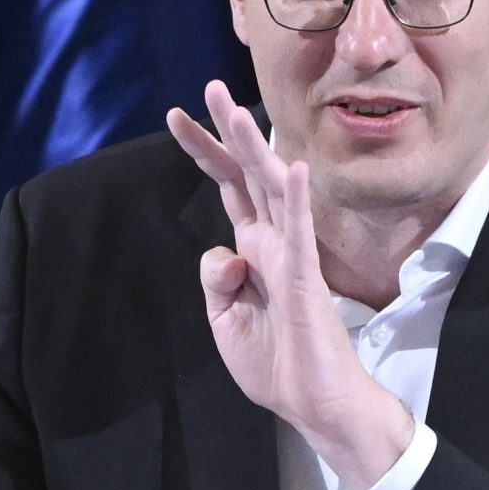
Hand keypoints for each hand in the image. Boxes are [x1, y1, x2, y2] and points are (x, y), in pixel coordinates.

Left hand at [164, 81, 413, 489]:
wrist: (312, 402)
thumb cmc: (276, 362)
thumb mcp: (225, 321)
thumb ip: (216, 281)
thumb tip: (223, 252)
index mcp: (254, 248)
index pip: (228, 187)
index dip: (205, 152)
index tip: (177, 115)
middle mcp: (273, 241)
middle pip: (248, 174)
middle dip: (228, 132)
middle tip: (211, 87)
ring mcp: (290, 254)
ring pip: (271, 189)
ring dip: (254, 149)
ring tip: (237, 110)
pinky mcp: (305, 277)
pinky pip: (299, 231)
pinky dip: (297, 200)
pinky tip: (294, 168)